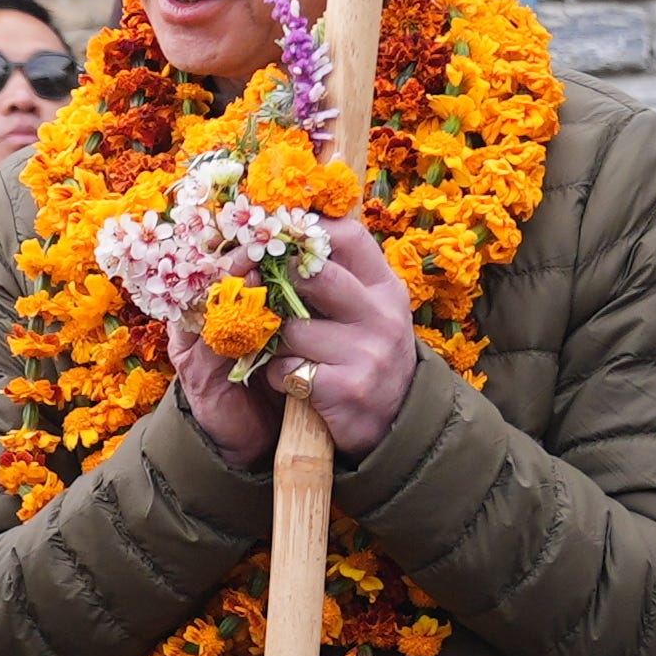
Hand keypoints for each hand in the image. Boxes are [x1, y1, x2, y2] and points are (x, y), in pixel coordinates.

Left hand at [272, 216, 418, 461]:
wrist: (394, 425)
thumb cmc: (367, 358)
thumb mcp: (369, 311)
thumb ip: (340, 278)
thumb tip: (285, 234)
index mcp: (385, 288)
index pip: (348, 237)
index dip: (307, 230)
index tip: (278, 235)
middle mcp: (382, 315)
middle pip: (316, 274)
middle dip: (280, 281)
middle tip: (261, 289)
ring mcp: (367, 353)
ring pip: (294, 327)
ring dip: (276, 340)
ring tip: (284, 352)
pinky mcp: (347, 389)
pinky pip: (288, 369)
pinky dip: (278, 376)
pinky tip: (290, 382)